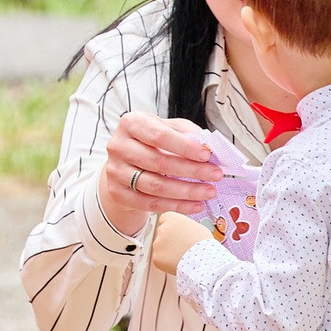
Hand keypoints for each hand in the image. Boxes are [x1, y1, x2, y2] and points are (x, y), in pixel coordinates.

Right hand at [100, 113, 220, 237]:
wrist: (126, 161)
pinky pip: (150, 204)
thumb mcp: (167, 128)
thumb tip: (210, 147)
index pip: (159, 135)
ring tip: (208, 192)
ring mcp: (115, 171)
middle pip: (159, 162)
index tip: (207, 155)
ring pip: (155, 186)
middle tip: (215, 175)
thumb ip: (187, 133)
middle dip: (192, 170)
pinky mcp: (117, 193)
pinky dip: (176, 206)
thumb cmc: (151, 141)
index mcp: (131, 123)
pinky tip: (194, 205)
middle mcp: (119, 146)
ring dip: (187, 191)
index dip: (185, 147)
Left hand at [149, 211, 210, 275]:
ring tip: (180, 256)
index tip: (174, 233)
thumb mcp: (195, 226)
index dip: (170, 227)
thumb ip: (184, 226)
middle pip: (161, 233)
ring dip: (166, 251)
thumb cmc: (202, 244)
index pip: (164, 219)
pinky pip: (159, 259)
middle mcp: (162, 229)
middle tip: (179, 246)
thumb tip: (182, 230)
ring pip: (159, 246)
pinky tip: (176, 263)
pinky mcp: (156, 257)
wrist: (202, 259)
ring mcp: (158, 243)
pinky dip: (165, 262)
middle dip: (167, 239)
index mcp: (172, 219)